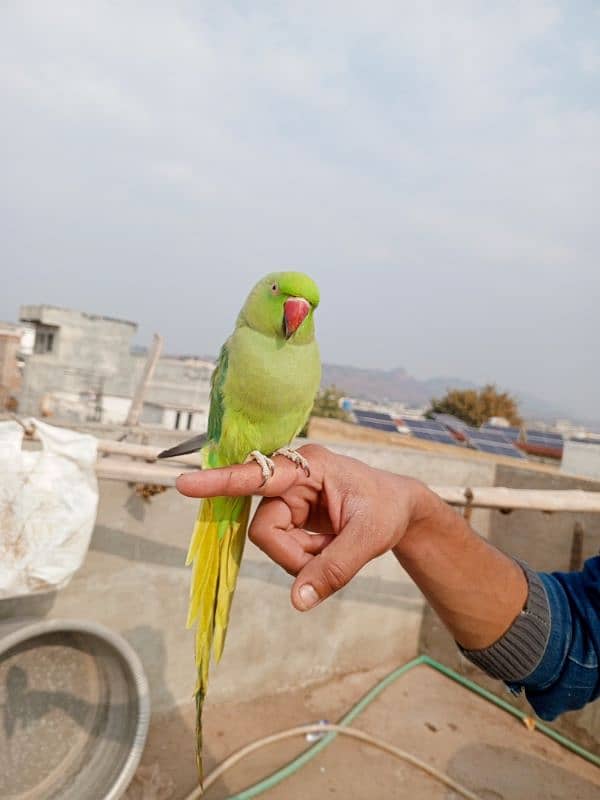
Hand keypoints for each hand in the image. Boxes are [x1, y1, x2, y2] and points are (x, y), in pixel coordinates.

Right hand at [176, 444, 432, 610]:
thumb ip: (334, 569)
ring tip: (336, 544)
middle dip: (296, 553)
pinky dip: (306, 556)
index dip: (219, 482)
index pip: (256, 476)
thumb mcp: (369, 539)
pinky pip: (283, 547)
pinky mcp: (290, 515)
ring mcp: (289, 497)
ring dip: (303, 556)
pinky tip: (328, 545)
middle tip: (332, 553)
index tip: (184, 484)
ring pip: (273, 542)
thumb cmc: (387, 510)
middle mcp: (291, 477)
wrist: (400, 508)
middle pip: (266, 529)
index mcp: (308, 467)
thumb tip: (298, 601)